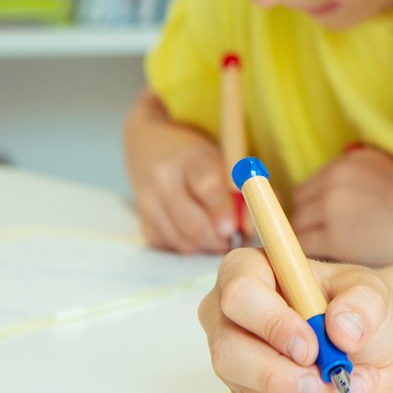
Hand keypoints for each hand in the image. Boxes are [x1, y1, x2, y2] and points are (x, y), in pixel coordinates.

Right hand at [131, 136, 237, 253]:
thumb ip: (246, 190)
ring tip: (220, 238)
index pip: (208, 186)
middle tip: (233, 240)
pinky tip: (198, 236)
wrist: (153, 145)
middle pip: (191, 222)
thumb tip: (251, 227)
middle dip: (217, 240)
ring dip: (205, 246)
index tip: (233, 229)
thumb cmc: (201, 156)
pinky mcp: (141, 219)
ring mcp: (147, 201)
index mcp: (191, 158)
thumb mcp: (226, 160)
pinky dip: (187, 247)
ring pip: (180, 240)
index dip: (222, 210)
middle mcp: (164, 179)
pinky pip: (168, 245)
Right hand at [198, 247, 392, 392]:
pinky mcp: (247, 392)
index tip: (310, 346)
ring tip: (342, 381)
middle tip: (321, 380)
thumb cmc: (359, 308)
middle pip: (228, 350)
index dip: (272, 322)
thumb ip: (362, 303)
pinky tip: (330, 392)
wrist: (370, 346)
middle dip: (278, 373)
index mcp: (253, 270)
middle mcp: (232, 314)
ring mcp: (235, 356)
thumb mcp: (373, 294)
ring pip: (248, 388)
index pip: (240, 293)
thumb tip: (341, 327)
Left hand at [290, 145, 392, 264]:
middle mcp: (339, 177)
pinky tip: (338, 271)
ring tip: (336, 264)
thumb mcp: (391, 176)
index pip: (310, 189)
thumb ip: (358, 180)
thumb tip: (326, 196)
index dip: (314, 213)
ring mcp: (335, 205)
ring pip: (299, 232)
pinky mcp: (337, 236)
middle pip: (300, 209)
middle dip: (309, 229)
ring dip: (311, 247)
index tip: (324, 231)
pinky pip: (307, 252)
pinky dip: (316, 263)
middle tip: (329, 252)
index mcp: (352, 161)